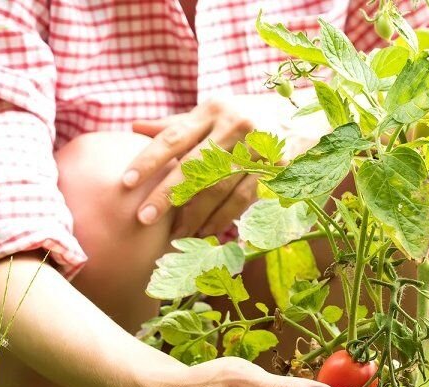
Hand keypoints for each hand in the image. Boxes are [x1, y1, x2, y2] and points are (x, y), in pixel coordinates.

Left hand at [122, 100, 260, 239]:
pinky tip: (205, 231)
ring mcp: (256, 148)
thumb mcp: (212, 113)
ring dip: (194, 215)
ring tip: (175, 234)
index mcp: (213, 110)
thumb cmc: (246, 116)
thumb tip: (134, 127)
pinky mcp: (274, 169)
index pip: (173, 137)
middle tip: (144, 219)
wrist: (303, 116)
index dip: (148, 160)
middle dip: (167, 195)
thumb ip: (176, 124)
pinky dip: (221, 218)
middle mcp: (234, 126)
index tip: (126, 183)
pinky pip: (242, 199)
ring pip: (218, 188)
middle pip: (193, 166)